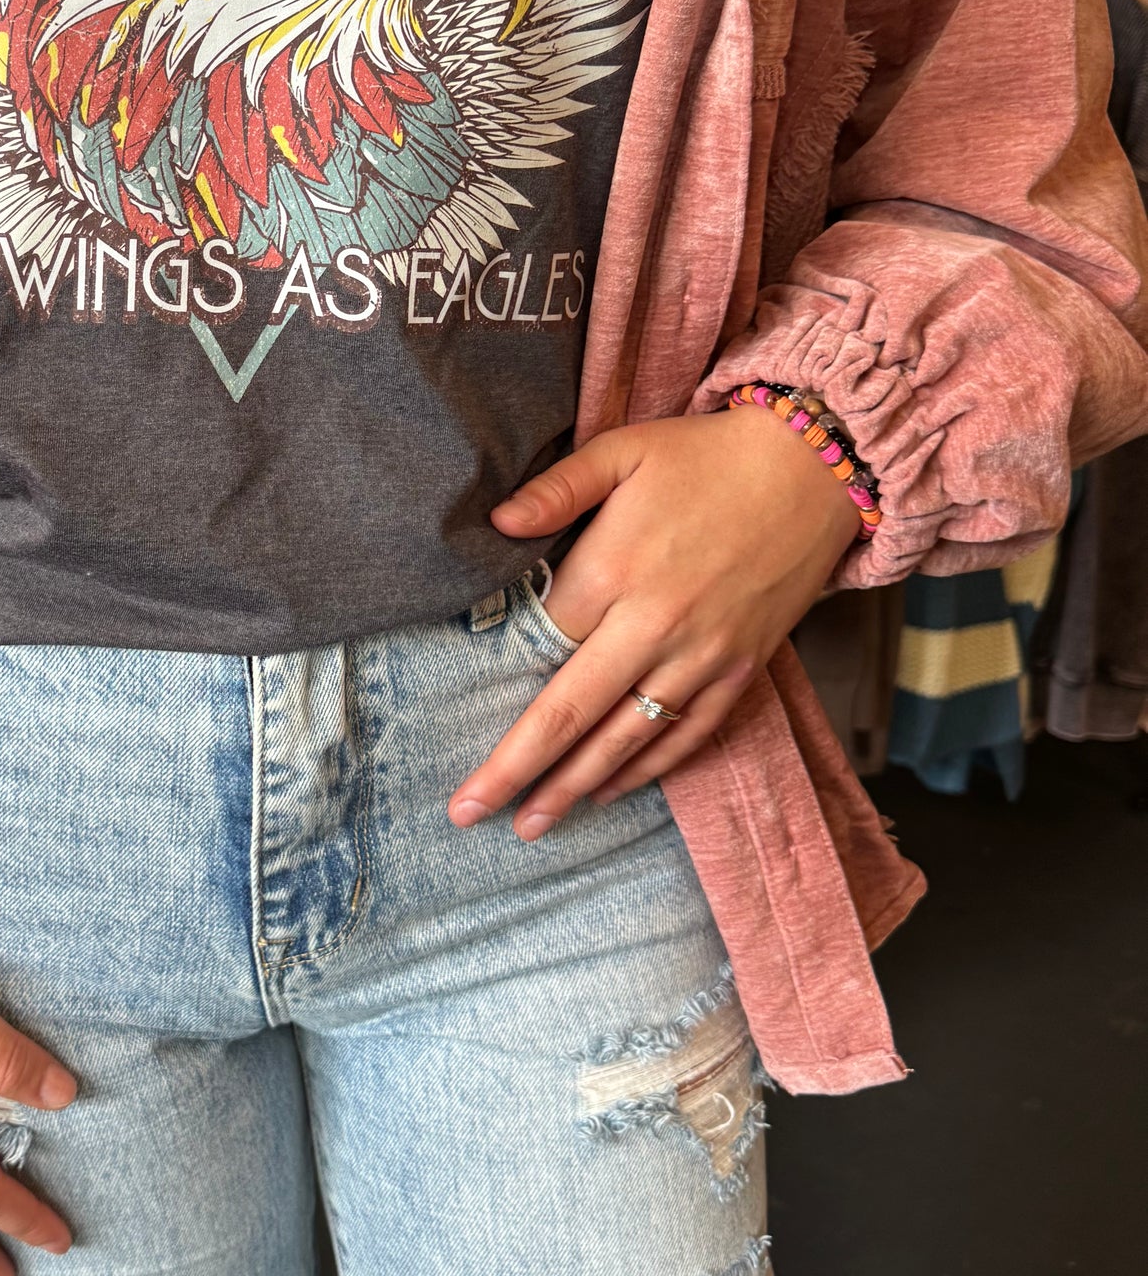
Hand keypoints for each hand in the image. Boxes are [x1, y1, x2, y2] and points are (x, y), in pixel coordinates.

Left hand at [448, 404, 862, 838]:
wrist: (817, 468)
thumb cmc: (705, 456)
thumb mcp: (621, 451)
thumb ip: (556, 489)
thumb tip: (496, 523)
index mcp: (615, 571)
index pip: (540, 646)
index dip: (498, 688)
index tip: (458, 719)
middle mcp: (656, 625)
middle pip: (573, 712)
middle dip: (519, 769)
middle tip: (469, 813)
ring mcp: (703, 655)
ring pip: (628, 738)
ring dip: (576, 787)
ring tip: (532, 824)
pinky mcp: (741, 670)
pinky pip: (687, 734)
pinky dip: (647, 770)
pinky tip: (609, 791)